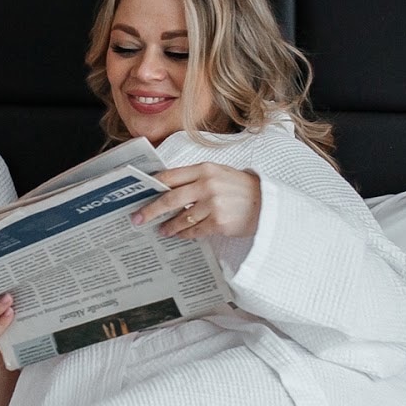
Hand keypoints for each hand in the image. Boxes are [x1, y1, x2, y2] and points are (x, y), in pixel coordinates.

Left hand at [131, 163, 261, 239]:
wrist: (267, 204)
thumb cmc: (240, 189)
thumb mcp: (219, 174)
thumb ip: (196, 178)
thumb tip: (167, 188)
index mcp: (205, 169)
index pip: (170, 176)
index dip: (152, 186)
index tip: (139, 194)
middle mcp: (207, 185)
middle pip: (170, 198)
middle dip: (151, 210)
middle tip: (138, 218)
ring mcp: (213, 204)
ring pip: (181, 217)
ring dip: (168, 226)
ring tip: (161, 231)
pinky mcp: (218, 222)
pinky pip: (194, 230)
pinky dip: (184, 234)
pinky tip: (179, 235)